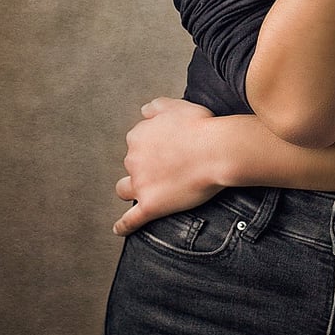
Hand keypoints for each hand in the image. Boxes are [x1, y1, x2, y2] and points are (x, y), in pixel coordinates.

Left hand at [113, 97, 224, 236]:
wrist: (215, 151)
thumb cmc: (200, 127)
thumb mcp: (176, 105)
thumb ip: (156, 106)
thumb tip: (143, 111)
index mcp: (139, 136)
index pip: (137, 142)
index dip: (151, 146)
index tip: (164, 149)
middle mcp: (134, 159)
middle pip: (132, 165)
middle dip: (144, 167)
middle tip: (166, 167)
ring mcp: (141, 184)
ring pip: (125, 190)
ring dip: (132, 190)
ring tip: (144, 192)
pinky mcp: (150, 205)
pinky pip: (131, 219)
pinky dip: (124, 225)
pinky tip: (119, 228)